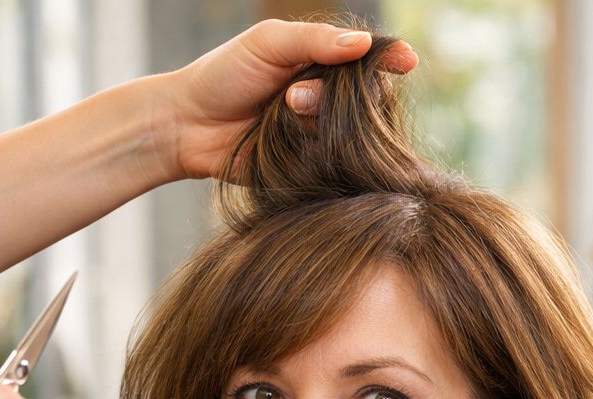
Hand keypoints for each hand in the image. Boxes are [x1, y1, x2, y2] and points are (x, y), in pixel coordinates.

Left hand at [161, 20, 418, 180]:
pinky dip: (317, 147)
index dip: (388, 59)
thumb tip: (363, 43)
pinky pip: (334, 158)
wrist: (186, 126)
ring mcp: (319, 130)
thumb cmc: (222, 75)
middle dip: (340, 92)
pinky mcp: (311, 163)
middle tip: (297, 94)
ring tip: (284, 110)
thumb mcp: (267, 43)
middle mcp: (325, 95)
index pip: (366, 58)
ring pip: (353, 128)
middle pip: (367, 95)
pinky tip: (287, 140)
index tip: (406, 61)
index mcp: (318, 59)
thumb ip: (314, 40)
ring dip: (321, 117)